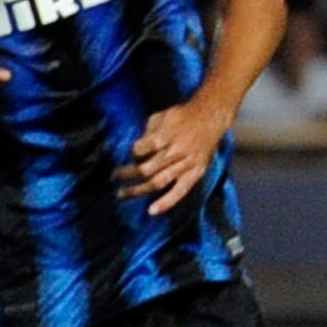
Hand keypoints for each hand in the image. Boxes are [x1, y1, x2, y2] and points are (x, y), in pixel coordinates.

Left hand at [116, 97, 224, 215]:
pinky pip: (180, 191)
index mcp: (165, 136)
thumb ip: (147, 133)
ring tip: (122, 194)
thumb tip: (136, 150)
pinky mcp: (196, 173)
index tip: (132, 153)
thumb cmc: (183, 115)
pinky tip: (152, 211)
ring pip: (158, 182)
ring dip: (138, 190)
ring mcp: (186, 164)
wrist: (211, 117)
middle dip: (127, 174)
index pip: (139, 150)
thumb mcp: (161, 116)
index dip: (132, 153)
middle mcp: (174, 152)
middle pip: (145, 169)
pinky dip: (166, 202)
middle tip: (114, 177)